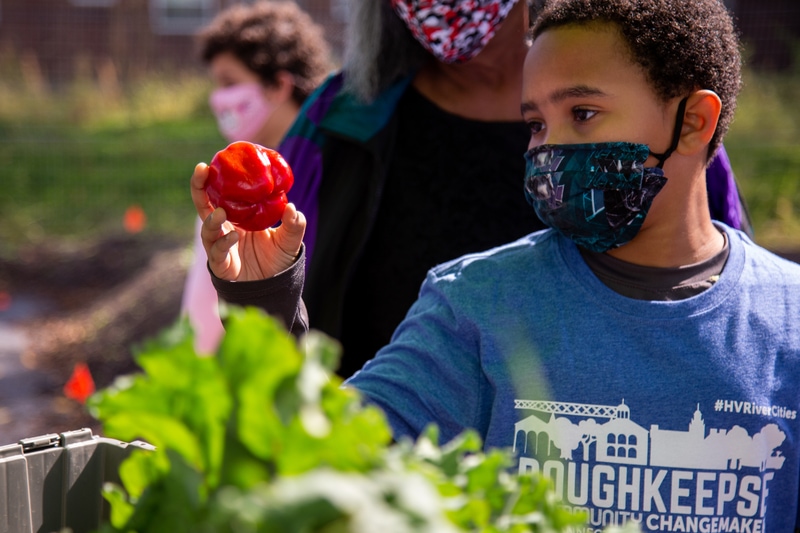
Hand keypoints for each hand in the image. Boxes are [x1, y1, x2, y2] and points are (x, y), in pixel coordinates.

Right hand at [190, 162, 304, 280]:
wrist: (274, 287)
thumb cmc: (278, 259)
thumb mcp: (290, 240)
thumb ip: (293, 225)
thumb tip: (292, 208)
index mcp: (237, 217)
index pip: (219, 194)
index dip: (212, 179)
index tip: (209, 163)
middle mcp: (224, 229)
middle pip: (204, 205)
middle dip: (199, 188)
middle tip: (202, 171)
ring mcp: (220, 246)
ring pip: (207, 229)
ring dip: (211, 220)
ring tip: (221, 213)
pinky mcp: (221, 265)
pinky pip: (216, 252)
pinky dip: (223, 243)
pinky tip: (233, 237)